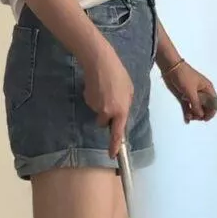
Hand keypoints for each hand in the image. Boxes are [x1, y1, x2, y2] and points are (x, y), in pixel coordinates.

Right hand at [81, 42, 133, 157]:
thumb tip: (122, 113)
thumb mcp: (129, 90)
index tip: (112, 155)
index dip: (114, 146)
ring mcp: (96, 106)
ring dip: (101, 104)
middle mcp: (108, 112)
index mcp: (121, 110)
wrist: (100, 62)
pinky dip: (95, 97)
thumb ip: (126, 105)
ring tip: (105, 88)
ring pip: (98, 111)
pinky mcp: (87, 100)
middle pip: (104, 122)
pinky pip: (92, 103)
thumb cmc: (118, 74)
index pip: (117, 133)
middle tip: (111, 99)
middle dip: (106, 115)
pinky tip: (98, 86)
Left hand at [162, 62, 216, 122]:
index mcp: (208, 89)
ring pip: (196, 108)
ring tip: (189, 116)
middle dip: (201, 114)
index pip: (214, 103)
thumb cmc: (184, 76)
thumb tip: (200, 115)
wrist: (170, 68)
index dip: (211, 112)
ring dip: (193, 114)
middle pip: (205, 107)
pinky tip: (186, 119)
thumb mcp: (191, 91)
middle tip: (194, 117)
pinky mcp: (184, 96)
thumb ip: (196, 104)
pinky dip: (187, 113)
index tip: (205, 119)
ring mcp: (193, 95)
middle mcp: (202, 93)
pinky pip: (188, 107)